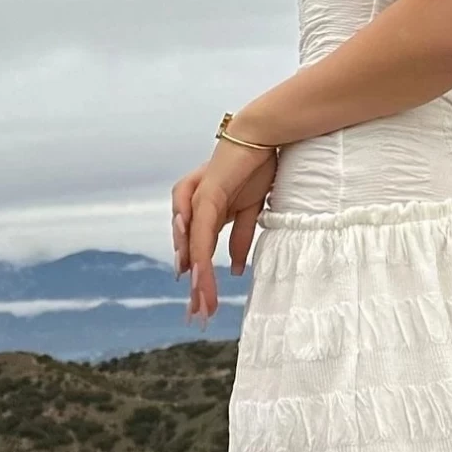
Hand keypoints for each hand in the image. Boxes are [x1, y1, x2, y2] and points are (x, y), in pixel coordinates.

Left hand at [171, 136, 278, 328]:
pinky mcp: (205, 194)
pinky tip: (198, 274)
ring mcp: (196, 201)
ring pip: (193, 248)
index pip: (197, 252)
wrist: (261, 135)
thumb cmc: (255, 166)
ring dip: (197, 278)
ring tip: (202, 303)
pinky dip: (199, 254)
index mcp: (203, 212)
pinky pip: (201, 231)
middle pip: (189, 255)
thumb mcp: (250, 209)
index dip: (200, 280)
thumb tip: (234, 268)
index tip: (204, 307)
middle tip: (198, 315)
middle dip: (195, 287)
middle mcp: (193, 207)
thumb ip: (240, 237)